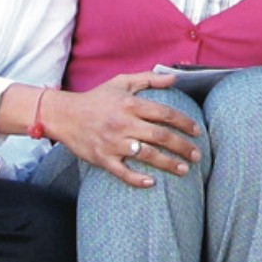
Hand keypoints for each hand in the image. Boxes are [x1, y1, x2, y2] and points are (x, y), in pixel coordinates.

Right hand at [43, 70, 202, 187]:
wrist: (63, 115)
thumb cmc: (96, 98)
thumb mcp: (121, 82)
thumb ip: (149, 79)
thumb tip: (174, 78)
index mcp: (130, 104)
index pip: (165, 113)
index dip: (184, 122)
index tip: (197, 131)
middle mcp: (124, 123)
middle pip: (161, 136)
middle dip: (183, 147)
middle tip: (197, 155)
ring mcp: (113, 142)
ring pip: (147, 155)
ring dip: (168, 164)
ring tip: (184, 170)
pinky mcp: (102, 158)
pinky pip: (123, 172)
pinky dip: (137, 179)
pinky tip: (152, 183)